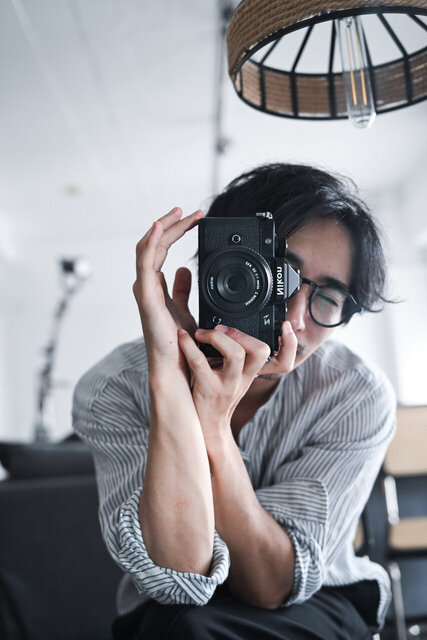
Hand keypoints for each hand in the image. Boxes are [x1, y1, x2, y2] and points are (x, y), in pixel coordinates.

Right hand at [133, 207, 202, 372]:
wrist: (178, 368)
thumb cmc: (180, 345)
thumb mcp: (185, 310)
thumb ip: (181, 289)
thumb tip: (184, 270)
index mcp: (154, 287)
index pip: (160, 249)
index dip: (174, 231)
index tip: (194, 218)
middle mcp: (146, 285)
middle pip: (153, 244)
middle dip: (170, 224)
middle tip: (189, 210)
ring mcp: (144, 291)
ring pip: (148, 249)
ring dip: (163, 228)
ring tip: (179, 212)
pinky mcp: (147, 298)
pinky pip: (146, 265)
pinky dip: (150, 244)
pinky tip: (159, 228)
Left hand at [177, 325, 270, 442]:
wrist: (206, 426)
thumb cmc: (216, 396)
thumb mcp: (233, 377)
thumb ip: (234, 355)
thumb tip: (224, 326)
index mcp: (250, 374)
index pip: (271, 354)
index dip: (281, 341)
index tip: (262, 324)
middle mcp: (242, 380)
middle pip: (258, 350)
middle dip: (239, 333)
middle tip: (219, 329)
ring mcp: (227, 386)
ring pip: (235, 354)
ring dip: (217, 337)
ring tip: (201, 333)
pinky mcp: (208, 390)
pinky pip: (200, 362)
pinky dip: (188, 346)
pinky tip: (182, 337)